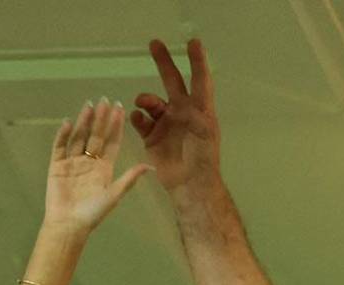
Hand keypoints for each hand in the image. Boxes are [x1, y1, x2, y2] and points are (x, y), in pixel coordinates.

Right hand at [43, 99, 151, 233]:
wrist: (70, 225)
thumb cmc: (93, 213)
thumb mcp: (114, 194)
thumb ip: (130, 178)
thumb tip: (151, 167)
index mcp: (104, 168)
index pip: (111, 142)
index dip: (115, 126)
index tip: (120, 109)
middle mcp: (89, 162)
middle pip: (96, 136)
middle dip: (101, 118)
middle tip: (105, 100)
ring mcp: (72, 162)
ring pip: (79, 137)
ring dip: (84, 122)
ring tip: (89, 105)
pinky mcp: (57, 166)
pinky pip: (60, 147)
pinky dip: (63, 135)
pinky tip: (68, 122)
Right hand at [131, 39, 221, 193]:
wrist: (191, 184)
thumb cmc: (204, 157)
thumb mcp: (206, 128)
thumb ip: (199, 105)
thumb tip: (193, 87)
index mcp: (199, 109)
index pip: (199, 80)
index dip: (197, 61)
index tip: (193, 42)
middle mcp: (182, 113)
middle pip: (171, 82)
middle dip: (164, 63)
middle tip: (154, 43)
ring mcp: (166, 124)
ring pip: (151, 102)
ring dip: (146, 99)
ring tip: (144, 103)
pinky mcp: (152, 138)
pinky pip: (140, 121)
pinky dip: (137, 117)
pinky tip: (138, 119)